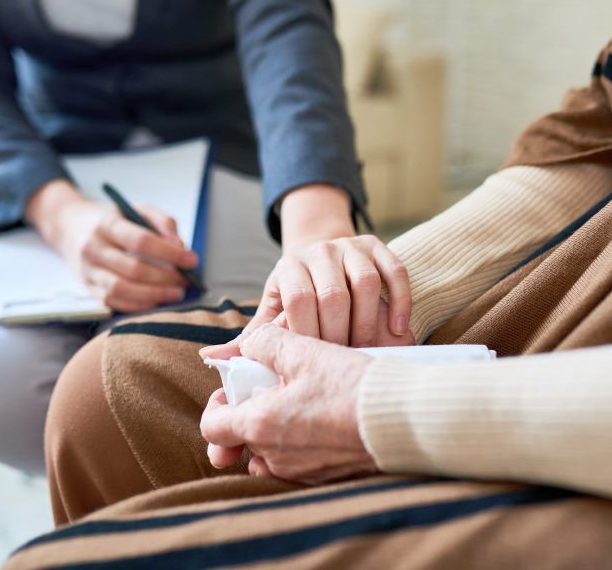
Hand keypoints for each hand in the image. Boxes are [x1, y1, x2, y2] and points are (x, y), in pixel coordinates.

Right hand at [26, 179, 197, 311]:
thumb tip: (180, 246)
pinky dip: (138, 305)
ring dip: (154, 295)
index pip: (141, 241)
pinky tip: (156, 300)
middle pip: (133, 268)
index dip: (169, 253)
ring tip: (175, 293)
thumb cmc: (110, 218)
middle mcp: (93, 248)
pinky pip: (114, 302)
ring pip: (122, 289)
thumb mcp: (136, 208)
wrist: (69, 226)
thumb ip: (162, 222)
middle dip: (166, 277)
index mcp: (106, 224)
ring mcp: (88, 270)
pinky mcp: (88, 288)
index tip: (191, 260)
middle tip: (186, 280)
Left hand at [200, 324, 376, 483]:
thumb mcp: (304, 351)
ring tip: (301, 401)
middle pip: (244, 440)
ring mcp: (302, 472)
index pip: (213, 427)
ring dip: (278, 430)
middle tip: (275, 388)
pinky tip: (323, 419)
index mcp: (261, 426)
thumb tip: (249, 344)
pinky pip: (300, 464)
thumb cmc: (351, 385)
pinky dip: (303, 443)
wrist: (403, 419)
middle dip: (253, 413)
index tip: (237, 387)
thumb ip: (266, 343)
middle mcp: (276, 457)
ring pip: (272, 454)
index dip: (218, 404)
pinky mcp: (328, 477)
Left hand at [201, 236, 413, 361]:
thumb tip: (211, 359)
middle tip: (342, 365)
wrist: (322, 255)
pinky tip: (398, 330)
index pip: (298, 300)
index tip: (312, 365)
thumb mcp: (272, 312)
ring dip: (369, 322)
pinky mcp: (378, 246)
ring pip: (366, 283)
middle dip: (339, 334)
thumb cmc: (296, 296)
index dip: (307, 335)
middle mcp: (319, 251)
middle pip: (334, 294)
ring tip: (367, 352)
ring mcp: (351, 246)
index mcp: (288, 268)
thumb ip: (249, 338)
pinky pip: (395, 270)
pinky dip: (400, 301)